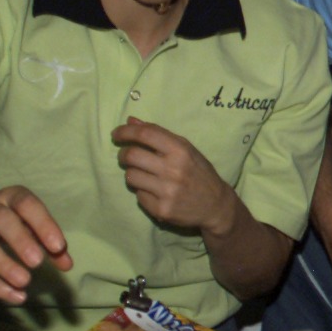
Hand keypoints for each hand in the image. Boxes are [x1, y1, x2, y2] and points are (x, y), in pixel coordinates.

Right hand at [0, 186, 70, 306]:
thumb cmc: (9, 220)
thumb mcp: (30, 222)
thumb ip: (50, 242)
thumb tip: (67, 265)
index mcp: (11, 198)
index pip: (26, 204)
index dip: (43, 224)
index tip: (58, 247)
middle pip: (2, 220)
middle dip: (20, 240)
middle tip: (37, 262)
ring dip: (4, 265)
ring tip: (24, 282)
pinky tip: (14, 296)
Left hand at [112, 119, 232, 235]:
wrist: (215, 206)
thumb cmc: (198, 172)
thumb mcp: (185, 149)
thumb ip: (158, 134)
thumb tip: (130, 120)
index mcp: (180, 150)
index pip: (145, 134)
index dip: (125, 132)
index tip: (116, 134)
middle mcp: (173, 170)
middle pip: (132, 155)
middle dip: (123, 154)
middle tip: (126, 156)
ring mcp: (167, 191)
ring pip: (130, 176)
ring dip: (132, 174)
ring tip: (143, 175)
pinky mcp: (162, 209)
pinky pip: (138, 196)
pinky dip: (142, 192)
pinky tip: (155, 192)